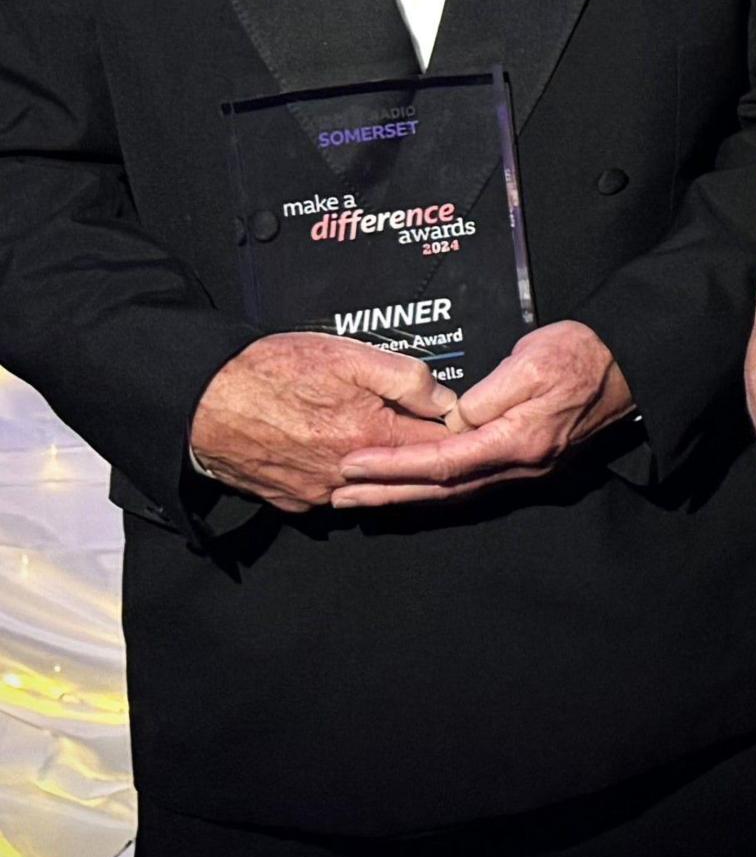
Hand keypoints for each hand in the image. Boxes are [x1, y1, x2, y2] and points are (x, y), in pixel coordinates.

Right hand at [187, 330, 460, 511]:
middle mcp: (346, 476)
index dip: (451, 432)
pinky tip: (334, 449)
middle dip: (421, 455)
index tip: (453, 419)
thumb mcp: (349, 356)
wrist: (201, 399)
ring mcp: (318, 493)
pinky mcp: (293, 500)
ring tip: (370, 434)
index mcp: (370, 438)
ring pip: (369, 485)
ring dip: (380, 466)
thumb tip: (445, 400)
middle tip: (420, 429)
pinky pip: (332, 493)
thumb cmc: (270, 372)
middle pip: (407, 474)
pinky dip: (342, 475)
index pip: (439, 448)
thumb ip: (407, 379)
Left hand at [328, 320, 638, 506]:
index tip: (353, 464)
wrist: (626, 365)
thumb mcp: (529, 363)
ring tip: (362, 497)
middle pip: (442, 487)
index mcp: (518, 441)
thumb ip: (486, 395)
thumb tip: (452, 419)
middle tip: (340, 494)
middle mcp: (520, 464)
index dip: (394, 466)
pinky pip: (468, 481)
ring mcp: (524, 466)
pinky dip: (433, 486)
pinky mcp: (525, 459)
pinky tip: (411, 486)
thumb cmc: (580, 355)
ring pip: (454, 489)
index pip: (443, 461)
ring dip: (405, 494)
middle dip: (388, 492)